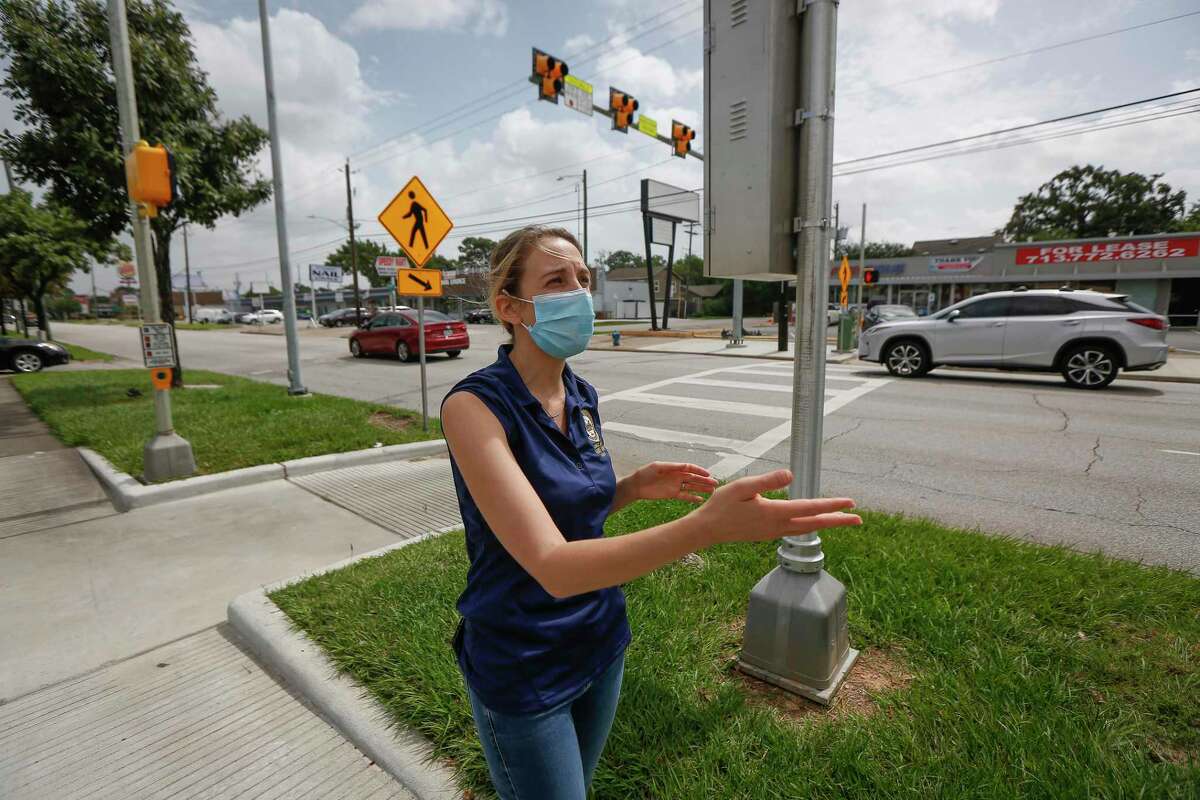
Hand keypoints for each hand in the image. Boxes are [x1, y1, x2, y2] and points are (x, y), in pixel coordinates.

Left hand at [633, 462, 718, 503]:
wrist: (636, 485)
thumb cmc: (645, 473)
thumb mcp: (658, 467)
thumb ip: (672, 467)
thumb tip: (685, 466)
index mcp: (675, 468)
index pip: (690, 469)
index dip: (700, 471)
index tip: (708, 474)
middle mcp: (677, 477)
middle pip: (694, 478)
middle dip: (704, 481)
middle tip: (715, 484)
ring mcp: (675, 486)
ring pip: (692, 487)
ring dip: (702, 489)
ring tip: (712, 491)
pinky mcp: (672, 494)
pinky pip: (685, 496)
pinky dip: (693, 498)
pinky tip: (701, 500)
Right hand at [694, 469, 859, 544]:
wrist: (707, 529)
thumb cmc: (722, 505)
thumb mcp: (743, 487)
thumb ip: (767, 481)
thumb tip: (791, 475)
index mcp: (774, 512)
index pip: (810, 508)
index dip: (832, 505)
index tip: (850, 503)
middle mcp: (778, 526)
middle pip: (815, 524)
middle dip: (838, 520)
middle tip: (859, 518)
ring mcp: (774, 532)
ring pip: (807, 528)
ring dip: (827, 523)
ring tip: (843, 519)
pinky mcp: (768, 533)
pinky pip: (796, 530)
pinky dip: (811, 525)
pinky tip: (814, 522)